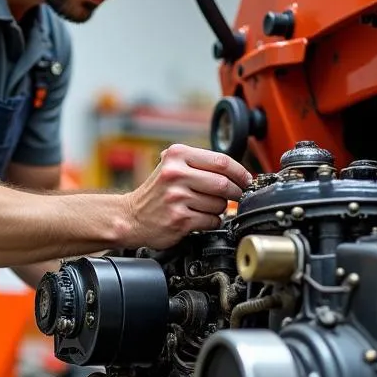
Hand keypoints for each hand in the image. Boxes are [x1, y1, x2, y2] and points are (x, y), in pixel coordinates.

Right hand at [123, 144, 250, 249]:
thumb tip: (238, 173)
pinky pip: (211, 220)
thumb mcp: (172, 166)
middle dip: (235, 192)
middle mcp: (175, 174)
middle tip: (236, 196)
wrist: (131, 217)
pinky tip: (200, 218)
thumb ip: (199, 164)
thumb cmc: (156, 193)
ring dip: (220, 209)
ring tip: (206, 207)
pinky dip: (212, 221)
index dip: (240, 172)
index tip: (246, 180)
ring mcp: (177, 198)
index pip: (221, 161)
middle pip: (223, 183)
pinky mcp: (179, 219)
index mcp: (176, 155)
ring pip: (219, 204)